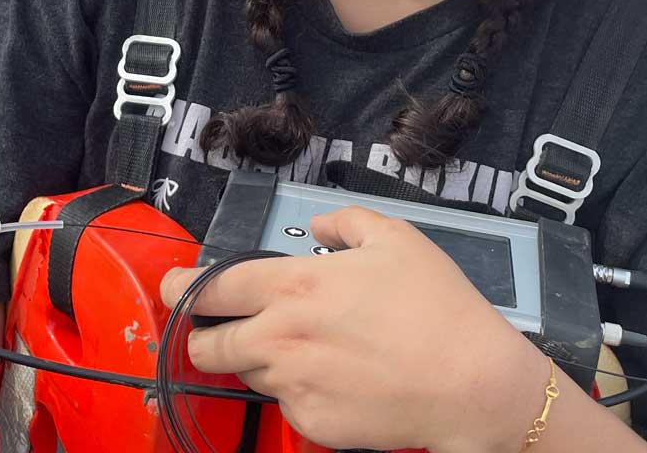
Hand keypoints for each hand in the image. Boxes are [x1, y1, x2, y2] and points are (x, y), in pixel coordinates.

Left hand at [160, 207, 547, 452]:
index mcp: (293, 285)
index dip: (179, 288)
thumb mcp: (395, 239)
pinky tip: (336, 379)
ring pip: (246, 375)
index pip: (208, 289)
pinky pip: (286, 405)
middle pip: (206, 345)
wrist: (473, 383)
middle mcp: (280, 336)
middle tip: (224, 328)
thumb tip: (318, 226)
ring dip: (258, 361)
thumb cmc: (438, 308)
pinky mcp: (311, 424)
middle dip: (205, 336)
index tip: (172, 288)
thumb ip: (344, 222)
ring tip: (304, 350)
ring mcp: (293, 385)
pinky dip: (298, 392)